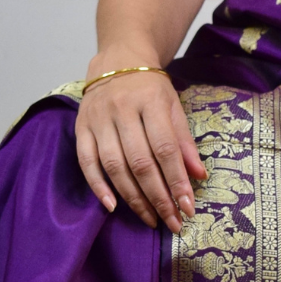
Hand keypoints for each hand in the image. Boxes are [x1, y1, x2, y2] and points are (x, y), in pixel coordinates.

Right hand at [75, 68, 206, 230]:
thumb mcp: (173, 106)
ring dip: (133, 198)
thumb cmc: (150, 87)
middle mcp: (122, 110)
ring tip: (150, 219)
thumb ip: (184, 141)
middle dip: (158, 197)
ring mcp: (98, 119)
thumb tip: (199, 176)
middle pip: (140, 162)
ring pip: (114, 166)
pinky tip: (112, 206)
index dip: (176, 180)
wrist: (117, 60)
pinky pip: (86, 162)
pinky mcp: (81, 128)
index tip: (188, 207)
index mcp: (150, 101)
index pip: (165, 148)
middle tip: (172, 222)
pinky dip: (98, 186)